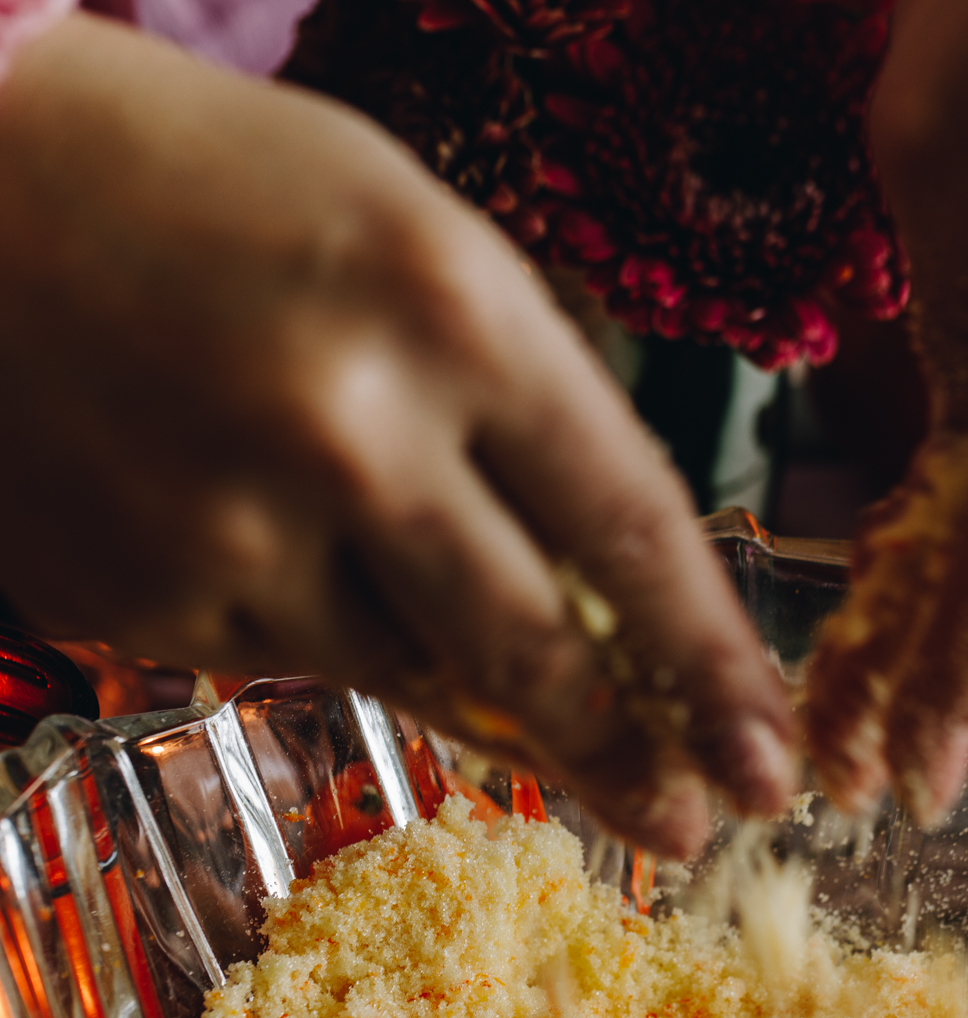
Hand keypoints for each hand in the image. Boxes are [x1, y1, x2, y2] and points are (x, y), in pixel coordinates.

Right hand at [0, 15, 793, 856]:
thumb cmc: (216, 193)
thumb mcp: (406, 240)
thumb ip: (514, 408)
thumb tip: (603, 593)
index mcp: (449, 310)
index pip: (632, 531)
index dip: (715, 667)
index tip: (770, 756)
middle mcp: (350, 434)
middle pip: (536, 653)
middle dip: (626, 756)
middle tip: (688, 825)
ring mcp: (236, 532)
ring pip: (414, 674)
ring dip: (472, 689)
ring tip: (495, 675)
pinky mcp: (147, 601)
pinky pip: (288, 656)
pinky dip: (315, 623)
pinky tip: (265, 532)